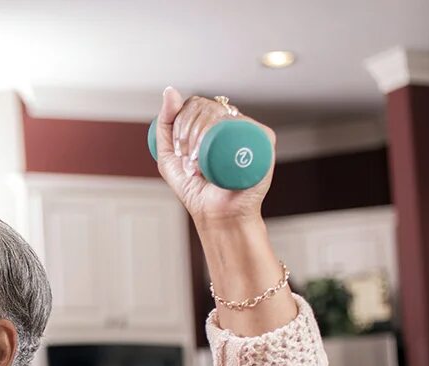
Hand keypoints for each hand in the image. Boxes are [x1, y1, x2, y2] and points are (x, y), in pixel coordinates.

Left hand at [153, 88, 274, 226]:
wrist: (216, 213)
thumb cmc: (196, 189)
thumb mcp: (169, 156)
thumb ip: (165, 124)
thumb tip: (170, 89)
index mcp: (214, 124)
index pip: (195, 104)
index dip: (180, 122)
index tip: (178, 151)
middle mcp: (232, 123)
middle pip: (205, 106)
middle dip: (187, 132)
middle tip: (187, 161)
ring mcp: (248, 130)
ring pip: (220, 113)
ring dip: (199, 136)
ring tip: (196, 165)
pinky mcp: (263, 139)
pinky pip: (240, 124)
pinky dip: (219, 136)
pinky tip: (209, 156)